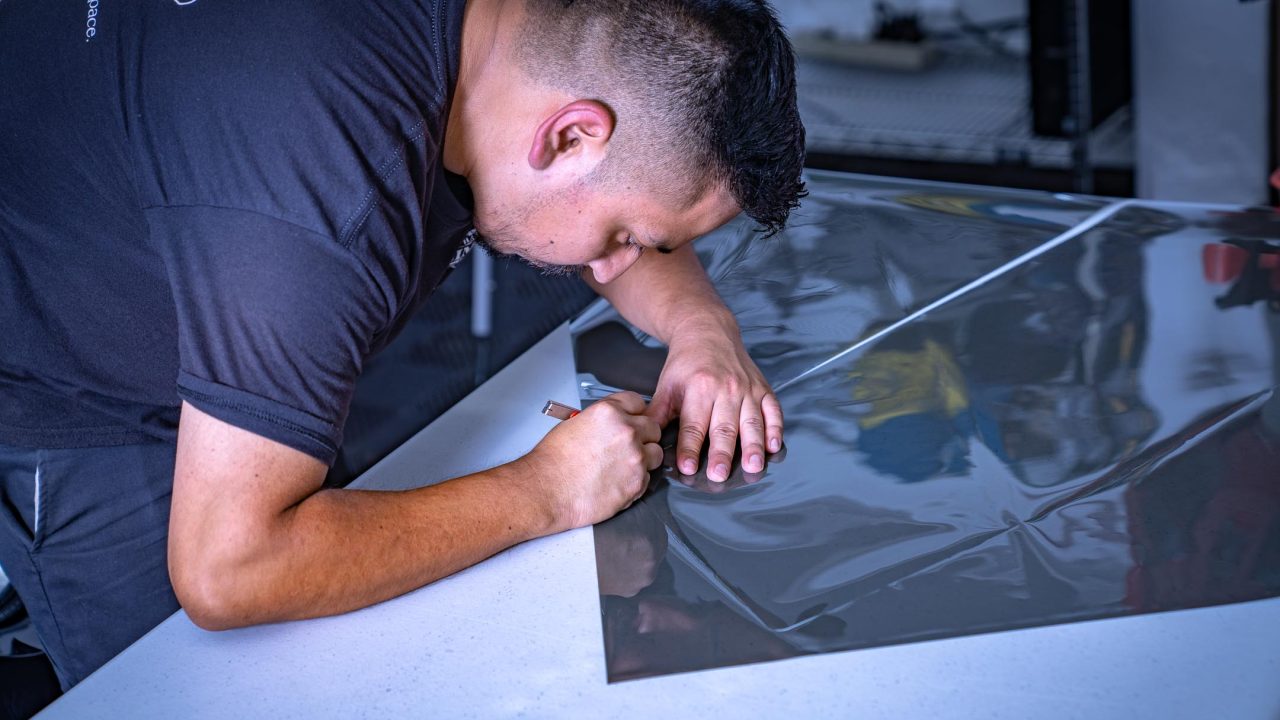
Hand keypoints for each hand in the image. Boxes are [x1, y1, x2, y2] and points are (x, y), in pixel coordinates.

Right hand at [522, 391, 662, 529]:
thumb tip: (613, 423)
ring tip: (621, 467)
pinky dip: (636, 480)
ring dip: (644, 459)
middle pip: (652, 427)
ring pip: (655, 453)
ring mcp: (635, 457)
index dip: (634, 413)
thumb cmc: (553, 462)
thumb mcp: (575, 423)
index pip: (638, 402)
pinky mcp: (637, 482)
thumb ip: (602, 420)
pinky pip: (647, 477)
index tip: (632, 420)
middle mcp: (626, 432)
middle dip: (642, 436)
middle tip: (626, 447)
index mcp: (609, 413)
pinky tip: (617, 481)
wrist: (546, 490)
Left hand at [646, 316, 782, 482]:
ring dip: (753, 446)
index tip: (686, 467)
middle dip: (722, 453)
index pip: (693, 424)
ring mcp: (747, 388)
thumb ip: (657, 414)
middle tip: (719, 475)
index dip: (689, 447)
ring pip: (751, 422)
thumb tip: (644, 439)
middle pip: (724, 426)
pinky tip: (774, 447)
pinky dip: (775, 429)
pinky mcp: (762, 388)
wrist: (707, 331)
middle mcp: (726, 388)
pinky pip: (773, 410)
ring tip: (753, 467)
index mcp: (699, 388)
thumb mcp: (666, 386)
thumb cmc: (686, 364)